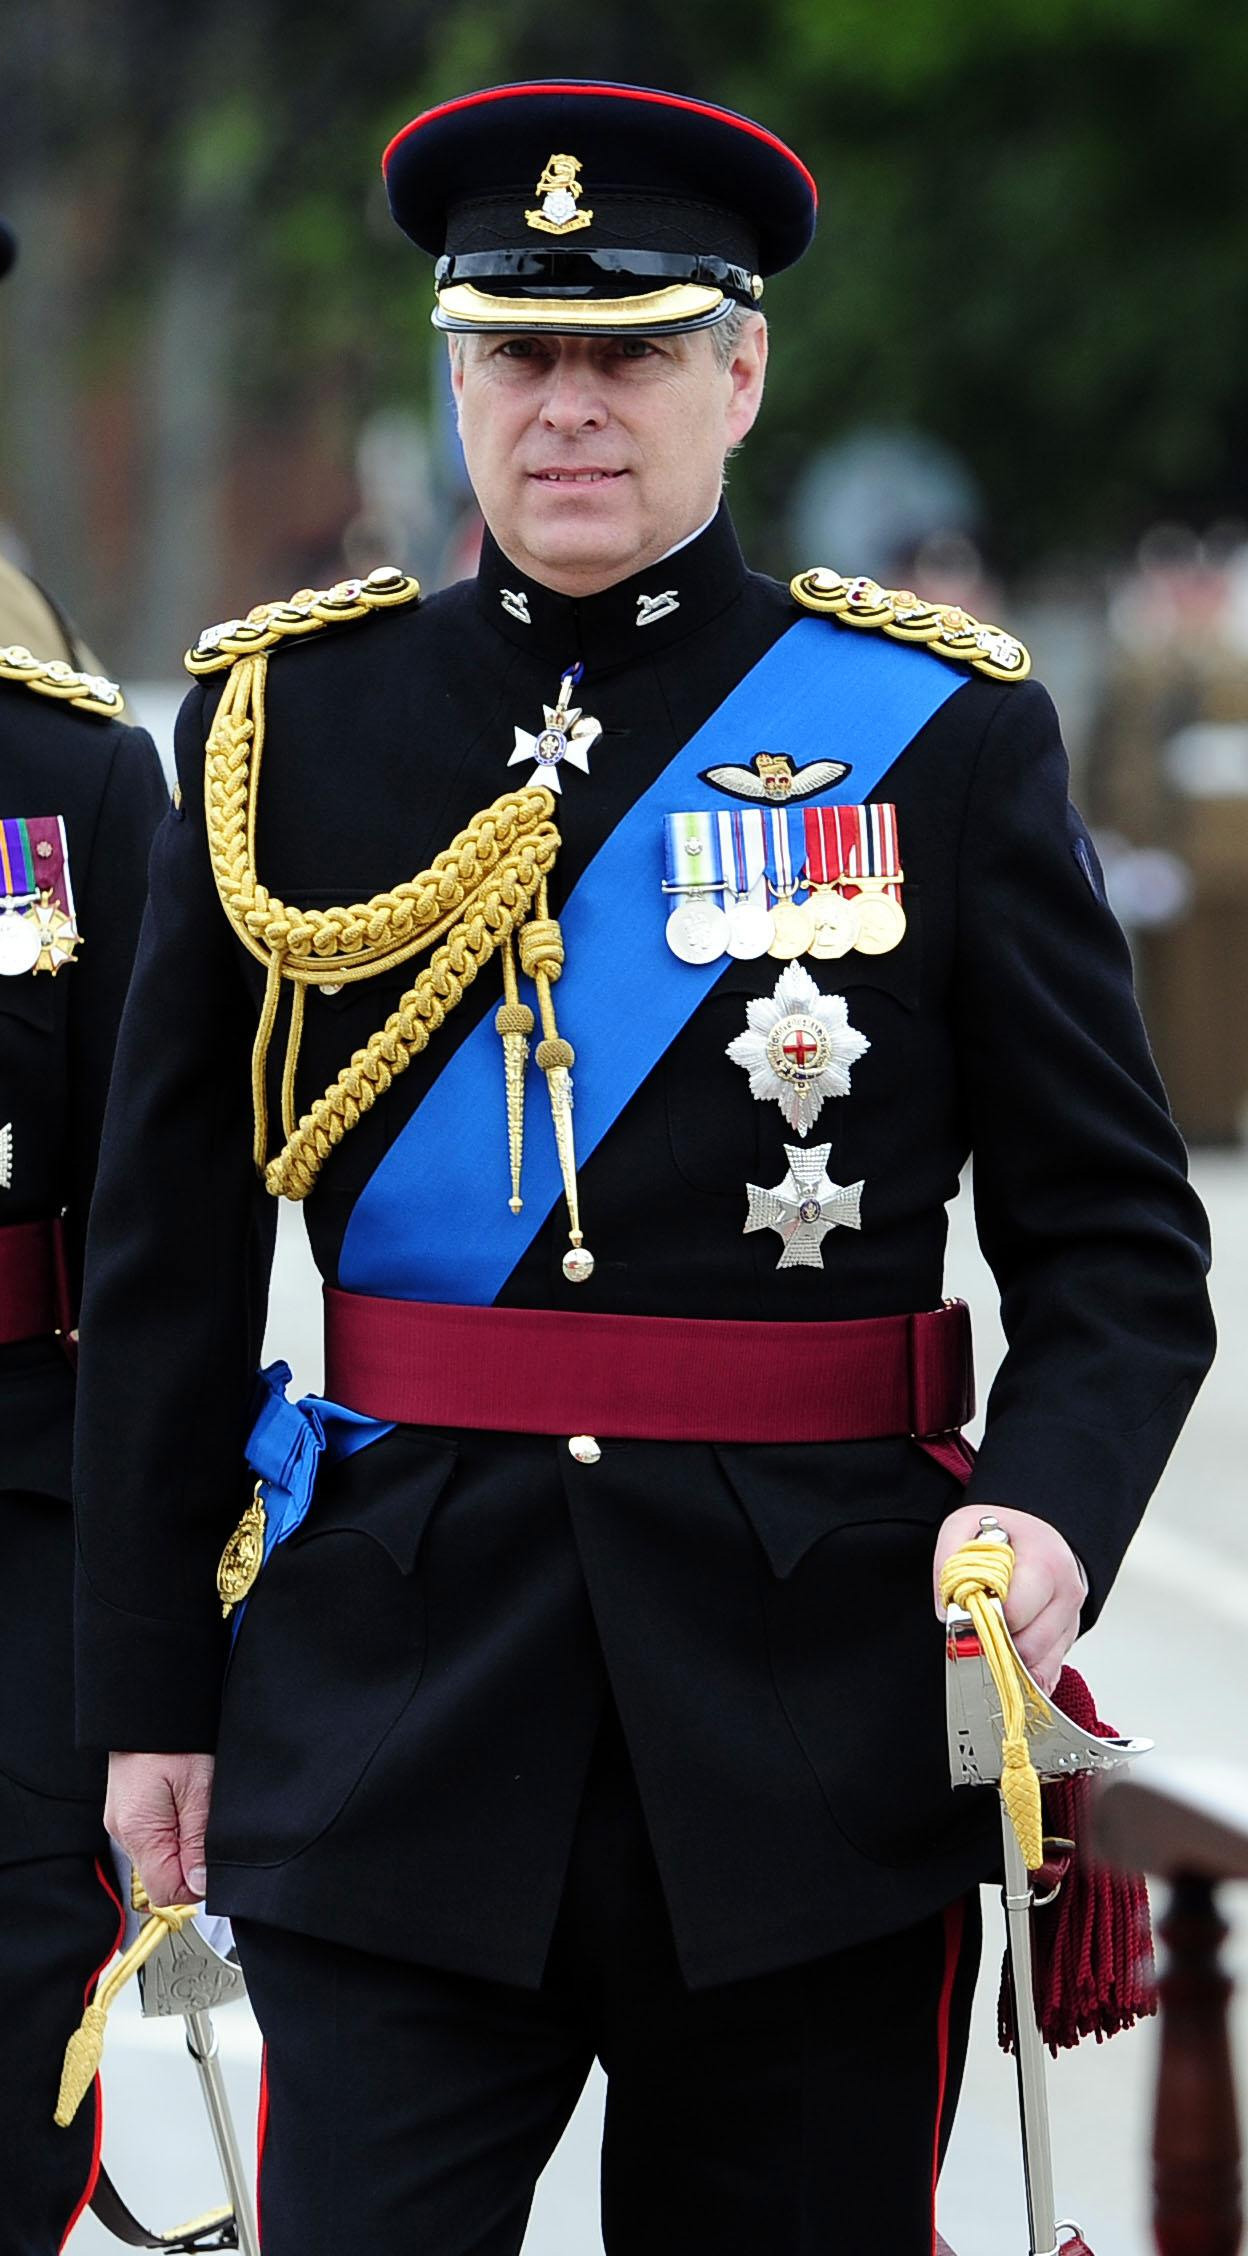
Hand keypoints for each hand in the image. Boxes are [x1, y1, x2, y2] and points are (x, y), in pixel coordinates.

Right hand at [105, 1751, 215, 1907]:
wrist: (153, 1706)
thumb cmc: (175, 1738)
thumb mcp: (199, 1789)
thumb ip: (198, 1841)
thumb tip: (200, 1883)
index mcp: (138, 1831)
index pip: (166, 1892)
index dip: (196, 1882)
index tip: (213, 1858)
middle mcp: (125, 1832)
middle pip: (162, 1876)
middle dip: (191, 1861)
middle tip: (207, 1822)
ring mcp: (124, 1822)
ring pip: (160, 1857)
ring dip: (184, 1843)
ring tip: (196, 1806)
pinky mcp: (130, 1811)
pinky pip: (155, 1836)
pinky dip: (175, 1829)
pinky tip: (186, 1803)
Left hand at [933, 1505, 1086, 1694]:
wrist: (1037, 1531)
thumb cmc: (1005, 1532)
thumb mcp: (966, 1527)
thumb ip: (949, 1562)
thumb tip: (948, 1611)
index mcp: (1045, 1565)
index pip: (1016, 1612)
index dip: (986, 1618)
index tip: (968, 1614)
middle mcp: (1066, 1595)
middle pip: (1029, 1647)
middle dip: (996, 1645)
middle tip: (975, 1631)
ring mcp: (1071, 1620)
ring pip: (1040, 1667)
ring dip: (1009, 1664)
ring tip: (989, 1642)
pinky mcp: (1068, 1638)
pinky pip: (1048, 1673)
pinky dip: (1024, 1676)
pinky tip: (1007, 1664)